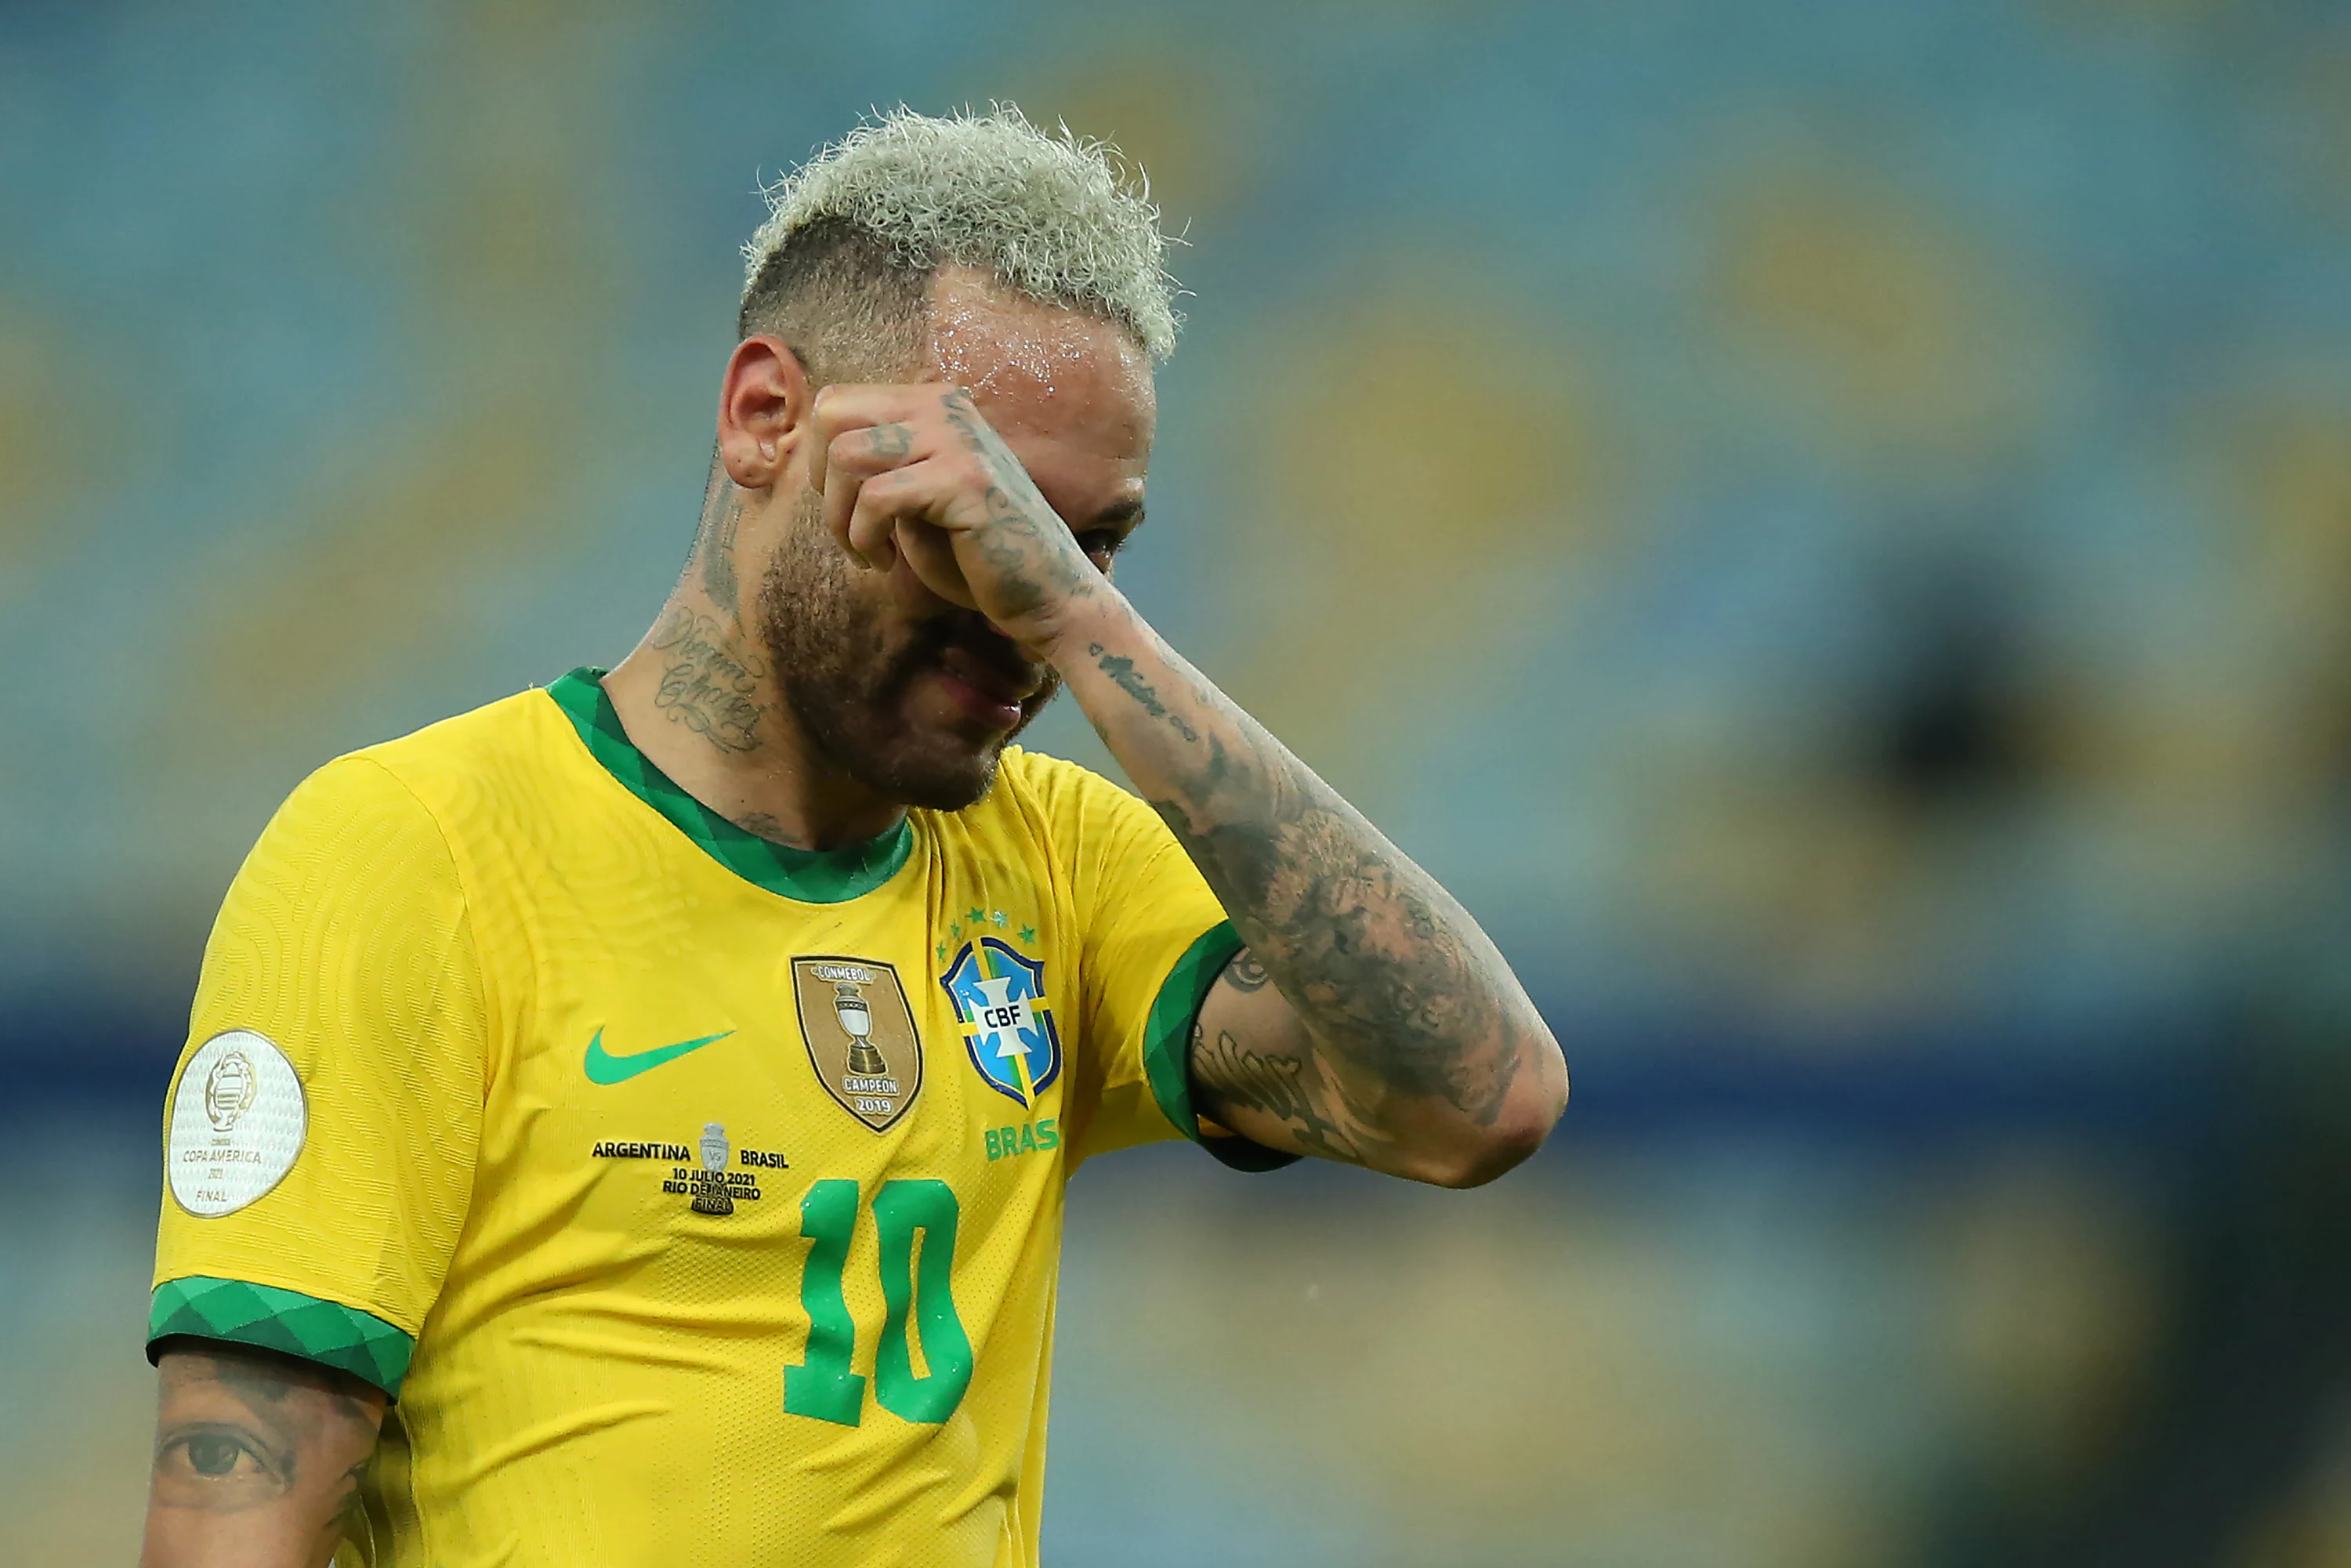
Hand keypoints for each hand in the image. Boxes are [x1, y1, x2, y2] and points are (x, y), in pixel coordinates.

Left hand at [807, 383, 1106, 653]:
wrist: (1047, 595)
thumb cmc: (978, 556)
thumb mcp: (917, 499)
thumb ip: (880, 468)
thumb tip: (813, 454)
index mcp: (934, 406)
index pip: (838, 401)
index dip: (818, 458)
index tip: (842, 509)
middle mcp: (945, 409)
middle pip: (832, 414)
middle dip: (821, 483)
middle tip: (847, 531)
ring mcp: (957, 439)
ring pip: (848, 455)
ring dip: (840, 517)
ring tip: (866, 554)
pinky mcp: (963, 480)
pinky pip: (877, 497)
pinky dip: (866, 538)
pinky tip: (886, 565)